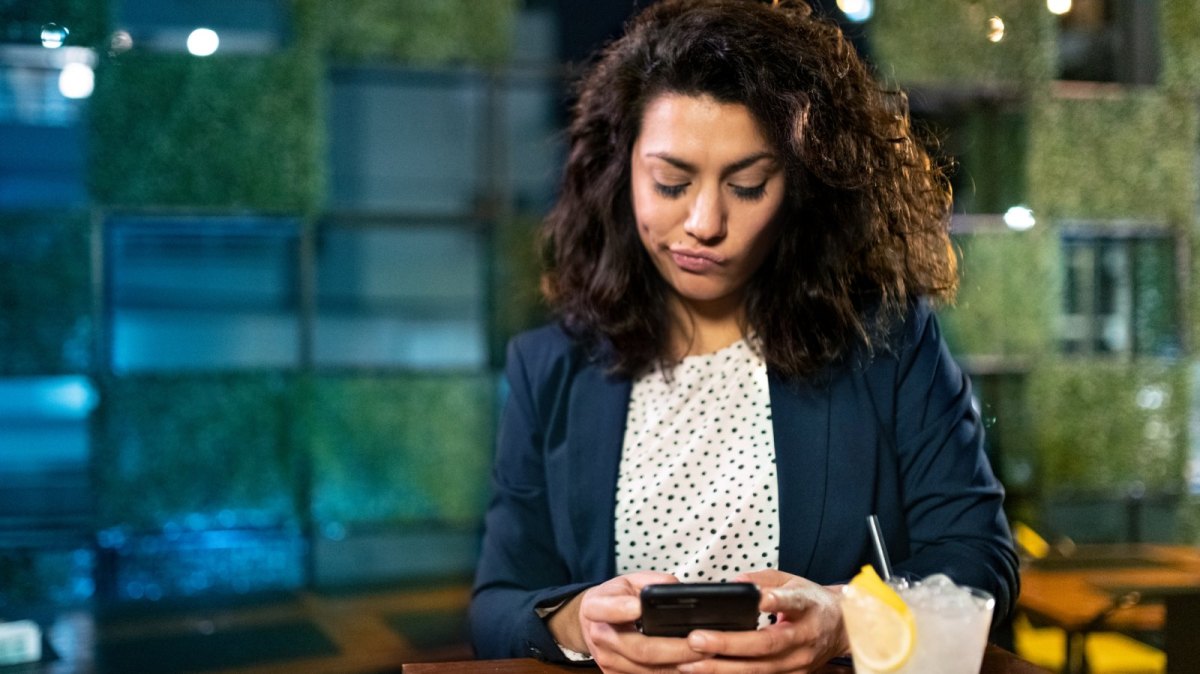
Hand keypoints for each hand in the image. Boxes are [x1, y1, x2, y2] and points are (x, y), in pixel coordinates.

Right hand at [547, 571, 711, 672]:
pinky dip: (672, 673)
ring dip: (680, 665)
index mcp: (596, 607)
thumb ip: (652, 581)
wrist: (590, 623)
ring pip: (648, 670)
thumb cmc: (615, 598)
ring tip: (707, 656)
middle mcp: (600, 637)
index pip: (607, 609)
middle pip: (640, 649)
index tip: (639, 606)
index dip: (622, 609)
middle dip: (675, 648)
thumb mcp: (628, 580)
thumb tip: (679, 590)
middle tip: (702, 643)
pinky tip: (692, 666)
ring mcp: (608, 662)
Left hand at [679, 570, 848, 673]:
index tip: (758, 600)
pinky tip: (707, 673)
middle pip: (766, 644)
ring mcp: (799, 662)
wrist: (843, 629)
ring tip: (690, 663)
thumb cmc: (813, 604)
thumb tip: (734, 582)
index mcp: (808, 607)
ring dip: (722, 668)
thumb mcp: (793, 581)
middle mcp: (805, 638)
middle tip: (696, 639)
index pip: (793, 603)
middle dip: (728, 643)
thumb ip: (764, 580)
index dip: (776, 602)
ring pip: (759, 669)